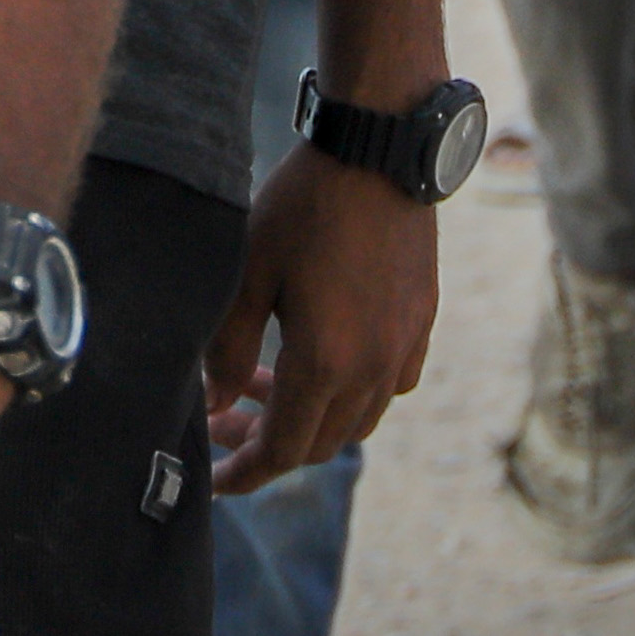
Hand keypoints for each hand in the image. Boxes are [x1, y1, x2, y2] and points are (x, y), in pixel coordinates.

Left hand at [206, 149, 436, 487]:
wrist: (379, 153)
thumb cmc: (302, 208)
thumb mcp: (243, 274)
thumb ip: (224, 349)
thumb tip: (213, 404)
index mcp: (327, 363)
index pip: (285, 449)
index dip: (247, 472)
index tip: (216, 482)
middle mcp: (375, 368)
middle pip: (322, 442)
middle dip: (268, 444)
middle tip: (223, 421)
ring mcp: (406, 347)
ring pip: (357, 418)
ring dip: (308, 416)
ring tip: (256, 384)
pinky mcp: (422, 323)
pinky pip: (389, 384)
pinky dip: (350, 391)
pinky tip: (318, 360)